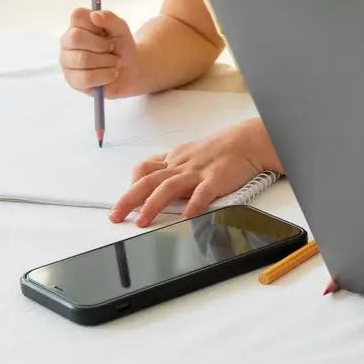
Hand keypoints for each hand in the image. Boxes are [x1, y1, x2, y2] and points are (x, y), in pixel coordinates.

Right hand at [61, 7, 141, 98]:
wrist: (130, 70)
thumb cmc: (121, 45)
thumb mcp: (121, 29)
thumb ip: (110, 18)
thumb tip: (95, 15)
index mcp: (77, 25)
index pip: (77, 15)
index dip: (95, 24)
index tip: (106, 32)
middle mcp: (67, 41)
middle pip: (76, 38)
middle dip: (102, 45)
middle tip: (112, 49)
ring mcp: (67, 61)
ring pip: (83, 59)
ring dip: (107, 61)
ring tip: (114, 62)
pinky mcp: (72, 80)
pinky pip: (86, 78)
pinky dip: (105, 75)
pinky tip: (111, 73)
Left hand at [109, 116, 282, 226]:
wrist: (247, 140)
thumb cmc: (220, 149)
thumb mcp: (190, 153)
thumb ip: (172, 166)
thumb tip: (153, 179)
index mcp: (174, 160)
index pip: (144, 169)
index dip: (131, 186)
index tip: (123, 204)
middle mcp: (181, 166)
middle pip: (148, 180)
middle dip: (129, 199)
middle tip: (115, 217)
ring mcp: (198, 172)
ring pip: (169, 187)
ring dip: (153, 205)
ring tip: (142, 222)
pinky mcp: (216, 178)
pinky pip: (202, 193)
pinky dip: (193, 205)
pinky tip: (186, 218)